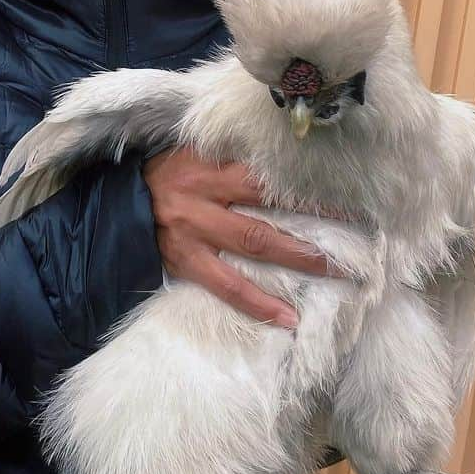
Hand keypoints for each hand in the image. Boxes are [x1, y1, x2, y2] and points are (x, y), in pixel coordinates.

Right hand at [141, 146, 345, 327]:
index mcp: (208, 163)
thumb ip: (228, 157)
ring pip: (255, 241)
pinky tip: (287, 318)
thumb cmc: (164, 178)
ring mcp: (195, 230)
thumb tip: (278, 157)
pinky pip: (226, 285)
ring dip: (298, 257)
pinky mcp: (186, 261)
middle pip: (267, 200)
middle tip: (360, 224)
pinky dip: (258, 303)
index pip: (264, 166)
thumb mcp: (192, 155)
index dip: (302, 175)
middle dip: (314, 211)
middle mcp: (204, 193)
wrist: (115, 209)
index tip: (343, 182)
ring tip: (336, 269)